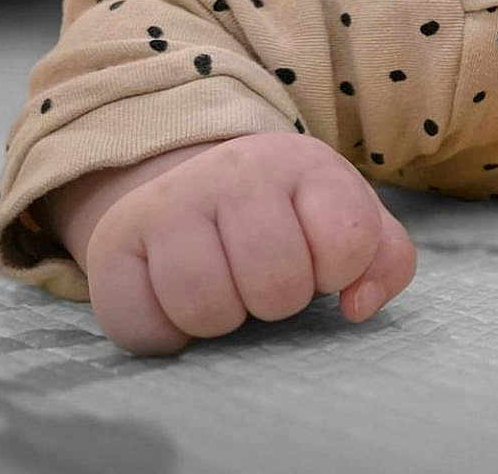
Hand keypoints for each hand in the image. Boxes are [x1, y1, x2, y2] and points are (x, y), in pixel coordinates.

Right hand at [72, 133, 415, 354]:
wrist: (193, 187)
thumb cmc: (289, 219)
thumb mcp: (350, 223)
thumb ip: (385, 260)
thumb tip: (357, 307)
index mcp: (304, 164)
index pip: (347, 241)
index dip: (337, 272)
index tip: (321, 264)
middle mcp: (234, 171)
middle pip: (277, 286)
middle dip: (278, 301)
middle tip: (263, 280)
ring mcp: (168, 202)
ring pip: (207, 308)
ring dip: (222, 320)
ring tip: (223, 289)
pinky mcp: (112, 241)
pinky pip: (143, 326)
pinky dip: (164, 334)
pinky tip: (175, 304)